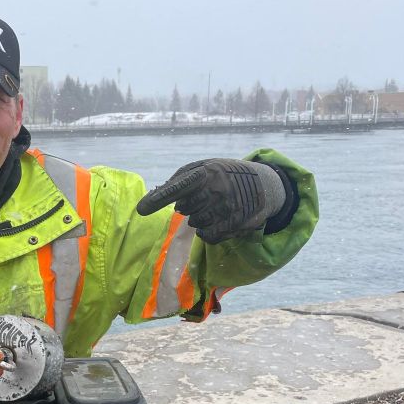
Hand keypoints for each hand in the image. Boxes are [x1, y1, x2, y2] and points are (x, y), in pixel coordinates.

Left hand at [135, 158, 285, 243]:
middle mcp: (216, 190)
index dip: (158, 198)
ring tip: (216, 205)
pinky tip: (219, 219)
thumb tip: (155, 197)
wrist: (263, 183)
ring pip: (195, 223)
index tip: (140, 209)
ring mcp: (226, 209)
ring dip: (200, 217)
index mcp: (206, 173)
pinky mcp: (234, 225)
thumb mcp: (204, 166)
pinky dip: (208, 231)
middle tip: (205, 196)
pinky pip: (207, 236)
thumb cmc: (224, 174)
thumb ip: (180, 179)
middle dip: (189, 204)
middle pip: (183, 209)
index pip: (177, 187)